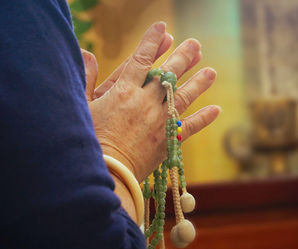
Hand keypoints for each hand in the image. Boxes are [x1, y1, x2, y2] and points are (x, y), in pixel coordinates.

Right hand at [82, 22, 220, 181]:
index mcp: (123, 92)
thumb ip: (86, 80)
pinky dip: (204, 118)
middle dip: (183, 56)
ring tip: (212, 70)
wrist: (106, 173)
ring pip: (184, 96)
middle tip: (195, 44)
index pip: (141, 60)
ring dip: (199, 82)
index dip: (152, 42)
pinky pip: (190, 127)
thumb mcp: (81, 108)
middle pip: (168, 74)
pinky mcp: (168, 141)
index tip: (162, 27)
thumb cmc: (88, 141)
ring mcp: (160, 122)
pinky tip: (216, 109)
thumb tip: (86, 53)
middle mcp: (146, 102)